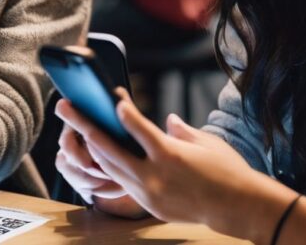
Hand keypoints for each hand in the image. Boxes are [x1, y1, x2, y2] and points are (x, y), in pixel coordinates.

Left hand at [61, 88, 288, 238]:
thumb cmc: (227, 170)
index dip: (120, 110)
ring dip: (93, 148)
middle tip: (66, 108)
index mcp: (169, 154)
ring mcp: (149, 193)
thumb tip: (167, 121)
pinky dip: (112, 169)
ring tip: (77, 131)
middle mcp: (154, 175)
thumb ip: (181, 130)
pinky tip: (103, 157)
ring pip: (111, 168)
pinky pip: (124, 184)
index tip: (108, 97)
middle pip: (108, 148)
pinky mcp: (150, 206)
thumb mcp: (205, 142)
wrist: (240, 208)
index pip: (136, 127)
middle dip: (84, 125)